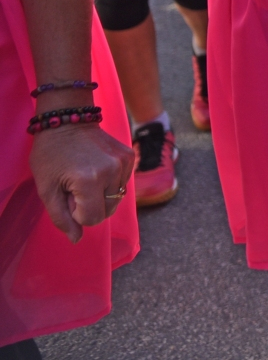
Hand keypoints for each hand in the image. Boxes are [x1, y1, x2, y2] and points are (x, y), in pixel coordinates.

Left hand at [30, 123, 134, 241]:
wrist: (68, 120)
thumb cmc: (50, 155)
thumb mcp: (46, 190)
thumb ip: (61, 218)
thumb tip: (77, 239)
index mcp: (89, 180)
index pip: (93, 219)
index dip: (78, 214)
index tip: (68, 197)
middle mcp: (112, 171)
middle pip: (108, 210)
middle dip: (91, 206)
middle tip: (75, 188)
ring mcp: (124, 162)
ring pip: (117, 198)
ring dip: (101, 195)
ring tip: (85, 177)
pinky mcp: (130, 156)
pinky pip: (123, 183)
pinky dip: (110, 183)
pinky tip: (97, 169)